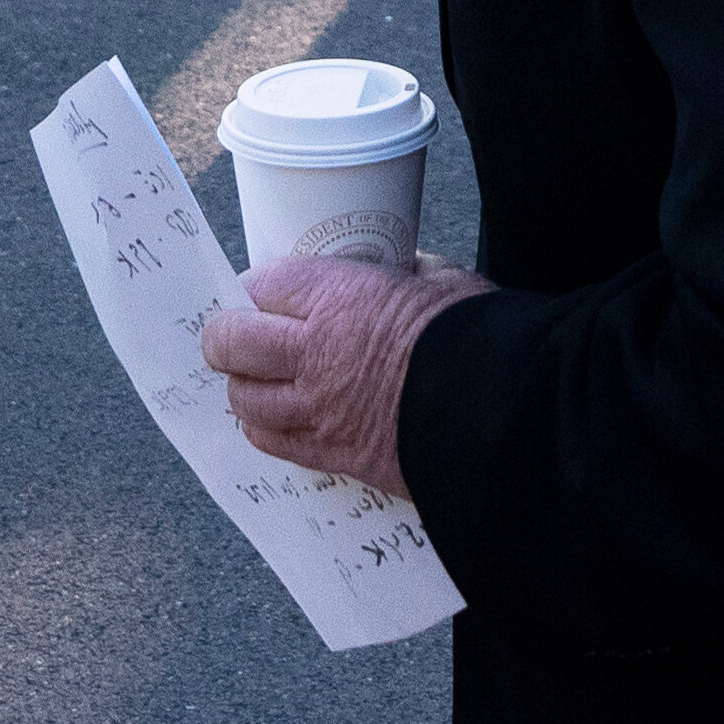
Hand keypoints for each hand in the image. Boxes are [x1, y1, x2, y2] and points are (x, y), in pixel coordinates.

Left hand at [199, 253, 490, 499]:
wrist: (498, 414)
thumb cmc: (476, 337)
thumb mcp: (443, 281)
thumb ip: (410, 273)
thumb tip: (406, 269)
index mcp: (338, 298)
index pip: (261, 284)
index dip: (254, 288)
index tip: (260, 292)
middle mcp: (314, 353)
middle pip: (231, 343)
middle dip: (224, 336)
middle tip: (232, 335)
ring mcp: (318, 409)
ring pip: (244, 399)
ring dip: (243, 387)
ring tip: (255, 379)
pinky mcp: (334, 454)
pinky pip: (274, 443)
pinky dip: (265, 428)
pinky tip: (275, 419)